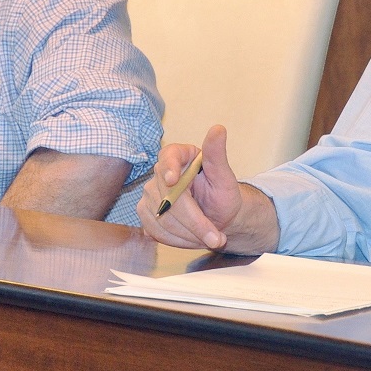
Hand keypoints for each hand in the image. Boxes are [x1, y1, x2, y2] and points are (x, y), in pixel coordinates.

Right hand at [138, 125, 279, 253]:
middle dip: (194, 222)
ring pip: (162, 220)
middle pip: (168, 198)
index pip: (168, 157)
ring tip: (211, 238)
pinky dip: (178, 241)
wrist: (218, 216)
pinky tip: (195, 240)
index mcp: (179, 155)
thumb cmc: (222, 194)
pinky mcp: (146, 214)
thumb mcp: (224, 176)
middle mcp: (159, 173)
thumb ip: (218, 155)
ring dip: (189, 235)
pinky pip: (156, 232)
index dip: (169, 167)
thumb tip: (218, 129)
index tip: (173, 179)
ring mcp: (149, 195)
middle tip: (217, 237)